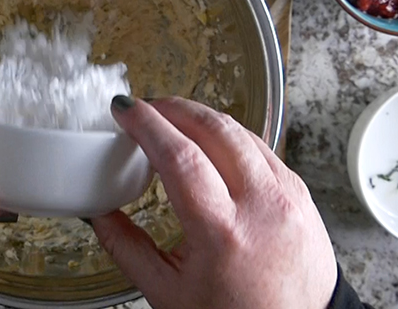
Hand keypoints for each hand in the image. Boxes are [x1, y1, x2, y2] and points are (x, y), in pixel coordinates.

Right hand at [92, 96, 336, 308]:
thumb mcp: (168, 293)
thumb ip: (126, 248)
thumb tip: (98, 214)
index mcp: (222, 232)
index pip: (179, 156)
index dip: (148, 124)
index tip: (126, 110)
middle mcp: (260, 205)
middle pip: (213, 128)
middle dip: (173, 108)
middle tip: (147, 109)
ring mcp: (286, 195)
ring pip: (239, 130)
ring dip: (201, 117)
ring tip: (174, 121)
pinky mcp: (299, 192)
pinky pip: (260, 146)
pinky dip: (229, 136)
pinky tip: (210, 144)